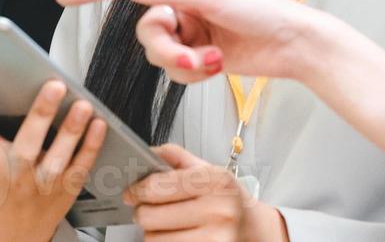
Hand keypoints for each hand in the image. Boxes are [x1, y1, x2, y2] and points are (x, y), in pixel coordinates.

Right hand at [0, 57, 106, 241]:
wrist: (11, 237)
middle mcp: (13, 172)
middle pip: (26, 142)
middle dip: (41, 113)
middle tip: (54, 84)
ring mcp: (42, 183)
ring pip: (58, 156)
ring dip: (71, 131)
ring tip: (82, 104)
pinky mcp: (66, 188)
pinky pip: (81, 166)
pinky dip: (91, 146)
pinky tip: (99, 123)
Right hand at [55, 0, 325, 83]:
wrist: (292, 44)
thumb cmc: (262, 10)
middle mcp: (180, 1)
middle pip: (144, 30)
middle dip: (166, 49)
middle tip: (193, 55)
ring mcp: (187, 29)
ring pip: (157, 54)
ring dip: (183, 63)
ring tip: (213, 61)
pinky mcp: (195, 53)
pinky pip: (173, 71)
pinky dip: (193, 73)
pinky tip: (217, 64)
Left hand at [125, 144, 286, 241]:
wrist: (253, 229)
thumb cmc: (227, 199)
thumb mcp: (208, 170)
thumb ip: (177, 157)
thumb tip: (148, 151)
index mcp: (216, 180)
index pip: (160, 185)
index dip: (138, 189)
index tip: (132, 191)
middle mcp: (219, 210)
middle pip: (151, 216)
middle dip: (143, 212)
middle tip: (148, 210)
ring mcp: (215, 238)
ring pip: (154, 239)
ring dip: (153, 233)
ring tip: (166, 225)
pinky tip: (175, 236)